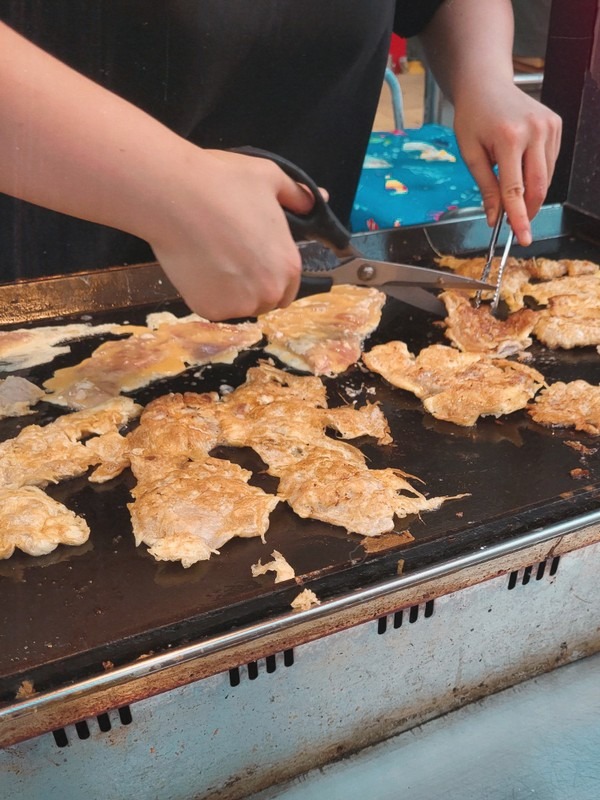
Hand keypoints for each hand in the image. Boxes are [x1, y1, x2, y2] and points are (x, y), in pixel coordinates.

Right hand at [145, 148, 315, 319]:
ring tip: (211, 260)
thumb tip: (318, 197)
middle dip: (252, 285)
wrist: (174, 195)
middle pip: (265, 300)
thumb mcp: (270, 178)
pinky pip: (212, 308)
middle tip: (229, 258)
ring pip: (238, 306)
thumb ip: (298, 194)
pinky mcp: (210, 310)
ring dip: (229, 292)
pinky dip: (205, 294)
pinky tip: (197, 268)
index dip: (271, 272)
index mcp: (289, 266)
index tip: (252, 259)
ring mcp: (239, 305)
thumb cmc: (224, 183)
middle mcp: (269, 292)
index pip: (288, 286)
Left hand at [453, 83, 561, 245]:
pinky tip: (522, 167)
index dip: (519, 218)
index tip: (523, 238)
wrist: (486, 85)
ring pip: (546, 177)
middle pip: (537, 186)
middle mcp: (534, 130)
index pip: (515, 189)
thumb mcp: (470, 154)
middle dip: (528, 210)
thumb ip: (485, 187)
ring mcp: (549, 126)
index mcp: (508, 138)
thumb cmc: (473, 117)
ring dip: (531, 192)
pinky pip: (550, 163)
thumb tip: (494, 218)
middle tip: (516, 224)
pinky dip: (537, 175)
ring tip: (512, 190)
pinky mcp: (556, 125)